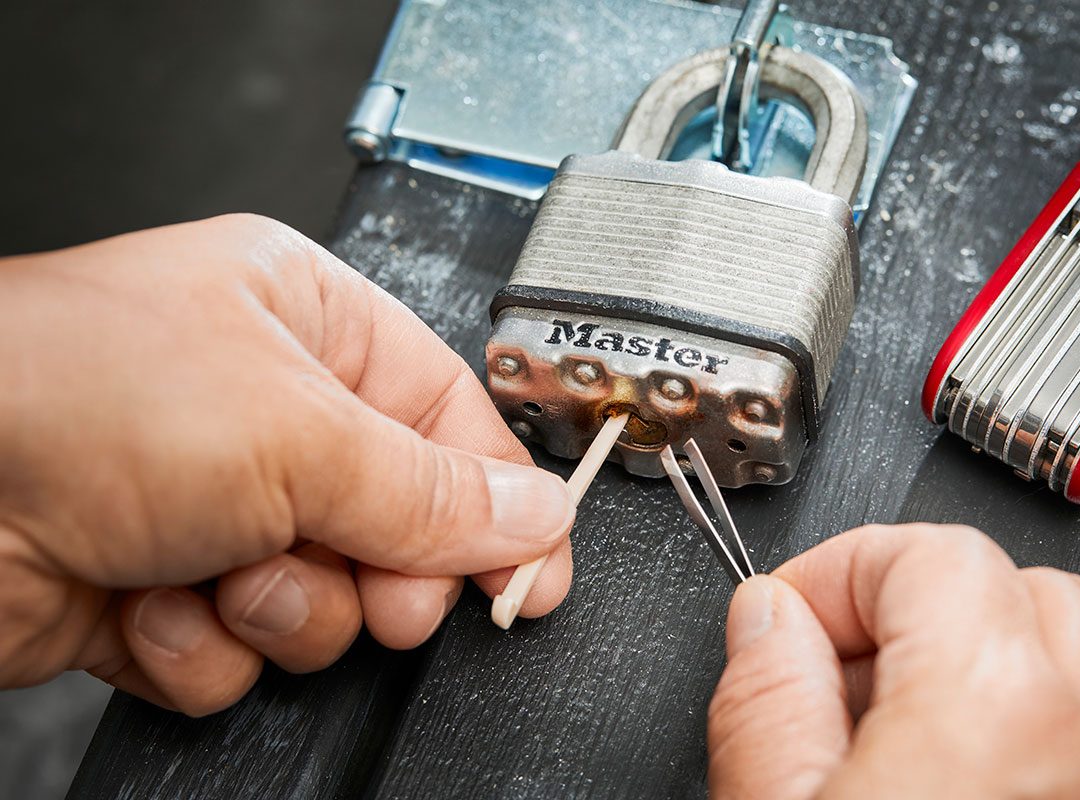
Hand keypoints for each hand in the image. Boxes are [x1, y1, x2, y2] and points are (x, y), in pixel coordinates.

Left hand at [0, 214, 574, 714]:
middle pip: (397, 524)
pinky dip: (199, 644)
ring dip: (279, 608)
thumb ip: (430, 493)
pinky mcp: (164, 587)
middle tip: (372, 585)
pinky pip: (241, 650)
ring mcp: (212, 504)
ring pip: (325, 599)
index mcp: (308, 325)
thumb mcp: (294, 433)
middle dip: (378, 571)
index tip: (528, 579)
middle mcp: (264, 411)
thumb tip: (530, 518)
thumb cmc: (64, 392)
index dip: (498, 505)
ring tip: (217, 573)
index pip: (450, 420)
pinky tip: (146, 598)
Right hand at [707, 524, 1079, 797]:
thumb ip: (765, 698)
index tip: (789, 619)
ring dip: (1010, 654)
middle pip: (1007, 584)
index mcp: (994, 703)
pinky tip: (1025, 756)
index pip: (920, 552)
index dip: (834, 574)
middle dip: (911, 614)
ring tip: (931, 722)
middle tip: (840, 687)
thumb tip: (768, 617)